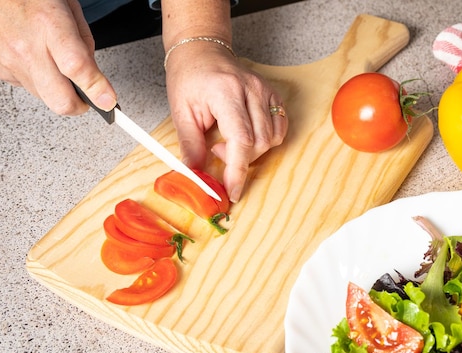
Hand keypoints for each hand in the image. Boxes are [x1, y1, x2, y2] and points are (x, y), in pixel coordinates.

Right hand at [0, 0, 116, 112]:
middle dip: (80, 105)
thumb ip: (84, 41)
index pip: (77, 67)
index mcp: (48, 24)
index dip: (97, 89)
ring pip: (46, 99)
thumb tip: (94, 73)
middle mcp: (26, 47)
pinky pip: (28, 88)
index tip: (108, 100)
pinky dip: (39, 80)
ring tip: (56, 65)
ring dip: (58, 91)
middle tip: (89, 96)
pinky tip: (36, 60)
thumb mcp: (65, 4)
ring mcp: (9, 61)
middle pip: (61, 100)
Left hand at [165, 41, 287, 202]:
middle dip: (239, 160)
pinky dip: (266, 140)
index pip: (241, 140)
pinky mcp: (272, 94)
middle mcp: (251, 89)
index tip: (233, 191)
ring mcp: (265, 90)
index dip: (238, 170)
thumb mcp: (181, 112)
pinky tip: (246, 135)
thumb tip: (196, 177)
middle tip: (217, 150)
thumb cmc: (189, 78)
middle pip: (259, 143)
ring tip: (229, 140)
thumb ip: (191, 147)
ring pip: (272, 138)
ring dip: (252, 151)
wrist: (201, 52)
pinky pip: (279, 128)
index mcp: (226, 92)